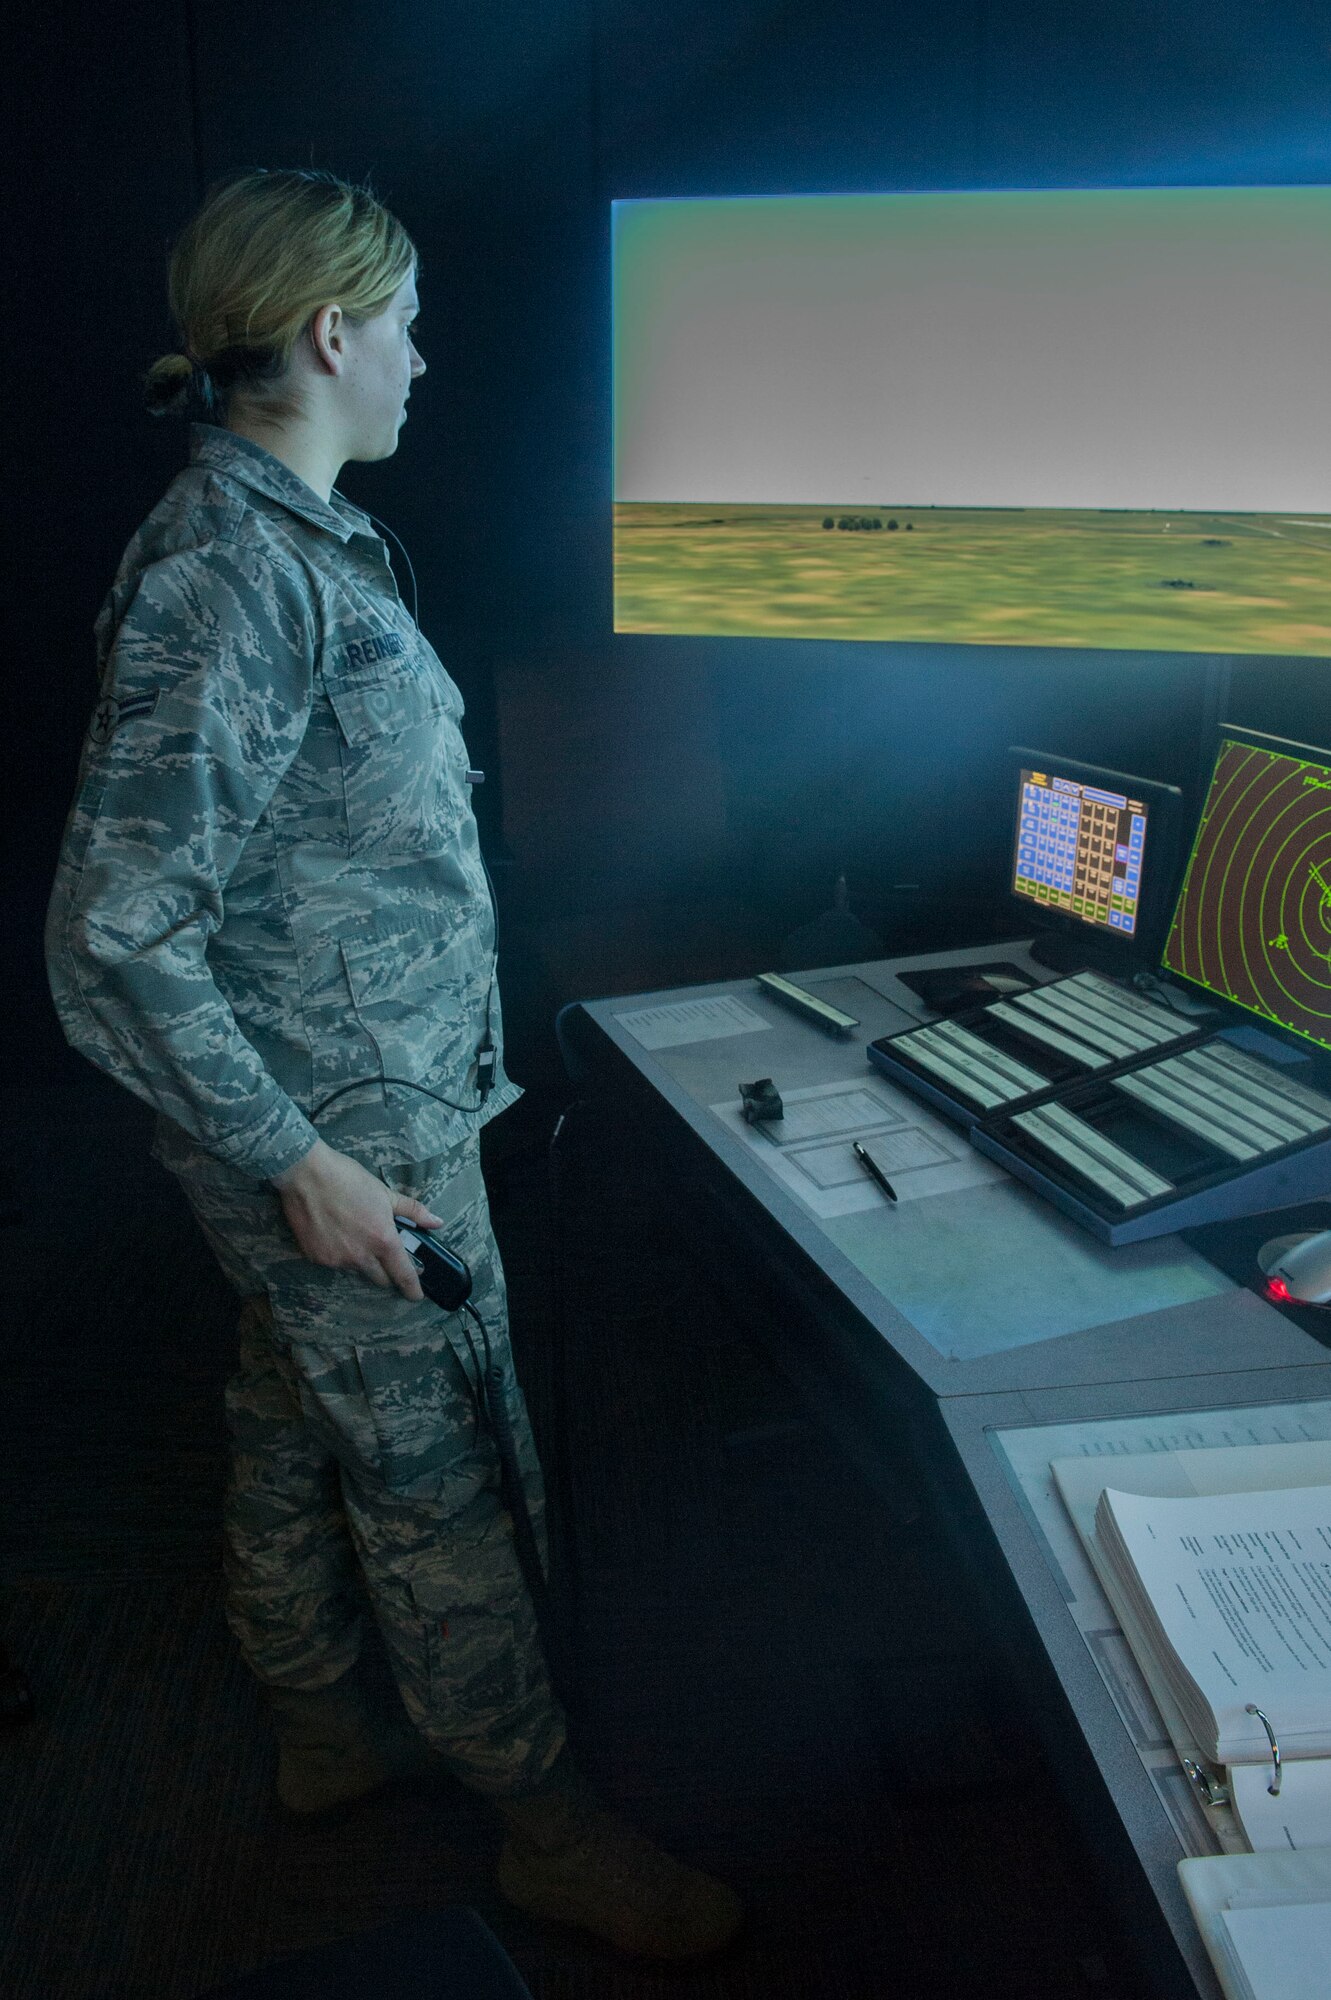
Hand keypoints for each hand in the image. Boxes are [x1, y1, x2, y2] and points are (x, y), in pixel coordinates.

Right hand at [271, 1139, 443, 1300]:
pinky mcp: (316, 1258)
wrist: (307, 1174)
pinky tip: (335, 1234)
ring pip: (356, 1270)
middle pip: (380, 1279)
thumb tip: (437, 1222)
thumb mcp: (386, 1193)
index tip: (416, 1296)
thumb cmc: (350, 1180)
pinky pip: (334, 1263)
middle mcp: (361, 1256)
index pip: (403, 1275)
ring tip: (356, 1235)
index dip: (412, 1289)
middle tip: (386, 1255)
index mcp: (383, 1240)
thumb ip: (413, 1211)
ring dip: (362, 1261)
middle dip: (387, 1272)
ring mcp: (337, 1260)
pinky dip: (339, 1254)